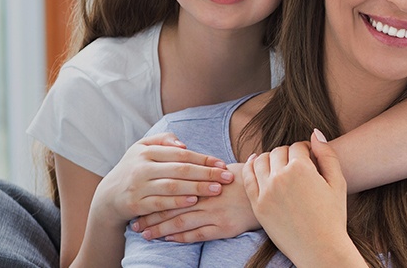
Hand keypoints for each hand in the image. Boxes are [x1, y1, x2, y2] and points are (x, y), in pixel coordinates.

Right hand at [91, 132, 230, 227]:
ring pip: (172, 186)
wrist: (108, 197)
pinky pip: (160, 203)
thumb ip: (163, 141)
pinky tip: (193, 201)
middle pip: (180, 169)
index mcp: (146, 151)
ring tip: (216, 190)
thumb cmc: (133, 170)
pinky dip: (177, 202)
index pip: (181, 154)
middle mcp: (141, 167)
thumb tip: (184, 144)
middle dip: (206, 173)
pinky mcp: (135, 204)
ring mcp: (138, 186)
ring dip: (196, 188)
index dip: (204, 159)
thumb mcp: (142, 149)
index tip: (222, 164)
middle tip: (226, 177)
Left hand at [132, 162, 257, 241]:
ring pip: (181, 221)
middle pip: (172, 206)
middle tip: (135, 223)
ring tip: (146, 234)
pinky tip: (169, 238)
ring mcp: (215, 212)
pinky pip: (199, 233)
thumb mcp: (225, 169)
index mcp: (205, 180)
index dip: (155, 197)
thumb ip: (205, 171)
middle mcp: (207, 196)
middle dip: (152, 216)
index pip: (173, 189)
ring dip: (161, 228)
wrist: (271, 189)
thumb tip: (188, 167)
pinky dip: (182, 236)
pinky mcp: (225, 227)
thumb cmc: (248, 178)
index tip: (139, 203)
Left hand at [243, 130, 356, 261]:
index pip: (297, 147)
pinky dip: (250, 167)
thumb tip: (314, 133)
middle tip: (295, 163)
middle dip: (288, 154)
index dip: (305, 150)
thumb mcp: (338, 182)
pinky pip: (248, 178)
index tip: (309, 157)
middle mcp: (281, 176)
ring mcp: (266, 191)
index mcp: (302, 168)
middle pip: (278, 152)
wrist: (320, 248)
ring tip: (277, 164)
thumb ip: (327, 154)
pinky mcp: (258, 205)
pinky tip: (256, 164)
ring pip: (260, 161)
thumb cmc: (333, 217)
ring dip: (269, 158)